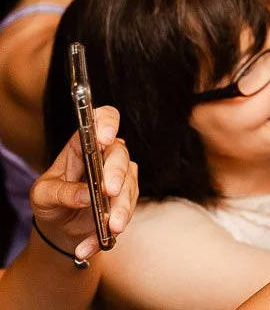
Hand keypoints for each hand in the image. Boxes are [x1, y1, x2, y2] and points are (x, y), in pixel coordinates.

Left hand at [31, 106, 138, 260]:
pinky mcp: (125, 202)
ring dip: (120, 210)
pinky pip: (125, 214)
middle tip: (109, 191)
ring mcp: (120, 180)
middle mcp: (106, 158)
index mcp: (84, 146)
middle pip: (120, 155)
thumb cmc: (50, 202)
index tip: (104, 138)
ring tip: (110, 229)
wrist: (60, 231)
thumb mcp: (43, 196)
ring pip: (129, 187)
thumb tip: (86, 195)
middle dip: (116, 173)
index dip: (107, 123)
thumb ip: (61, 192)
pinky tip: (89, 246)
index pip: (102, 120)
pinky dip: (107, 233)